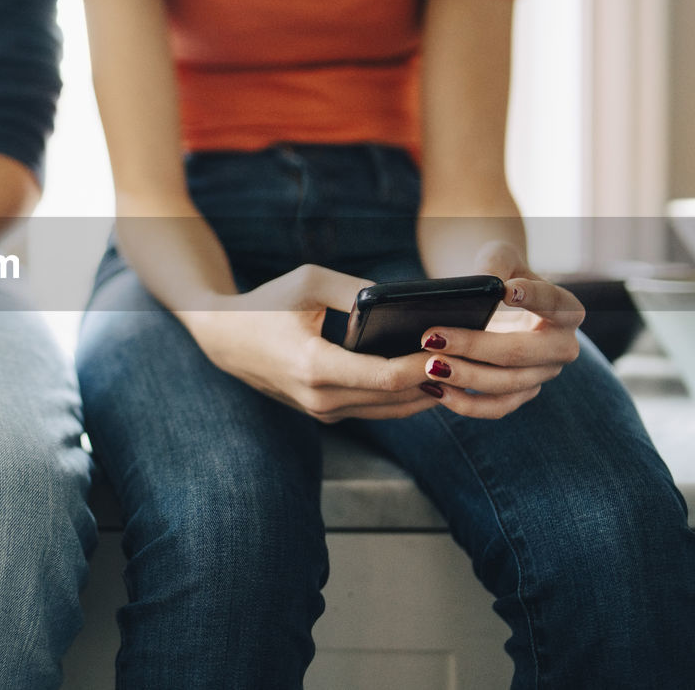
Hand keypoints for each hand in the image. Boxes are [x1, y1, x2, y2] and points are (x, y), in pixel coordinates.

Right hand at [189, 265, 443, 423]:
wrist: (224, 338)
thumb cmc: (266, 304)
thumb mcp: (309, 281)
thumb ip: (356, 290)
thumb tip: (404, 300)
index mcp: (314, 366)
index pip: (387, 376)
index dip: (426, 363)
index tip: (455, 345)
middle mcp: (319, 398)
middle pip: (397, 398)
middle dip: (436, 378)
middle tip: (472, 357)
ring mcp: (321, 411)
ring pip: (390, 410)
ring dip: (425, 391)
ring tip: (459, 366)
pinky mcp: (323, 413)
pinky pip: (375, 409)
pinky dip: (402, 395)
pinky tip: (427, 374)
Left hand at [416, 241, 584, 418]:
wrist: (495, 301)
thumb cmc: (500, 273)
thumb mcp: (500, 257)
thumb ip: (496, 262)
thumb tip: (487, 282)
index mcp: (566, 310)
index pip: (557, 304)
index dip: (534, 298)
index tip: (507, 290)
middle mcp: (561, 347)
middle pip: (522, 352)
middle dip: (476, 347)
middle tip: (432, 337)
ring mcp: (542, 375)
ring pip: (507, 384)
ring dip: (465, 377)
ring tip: (428, 365)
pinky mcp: (520, 395)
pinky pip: (496, 408)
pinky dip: (464, 403)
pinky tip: (433, 389)